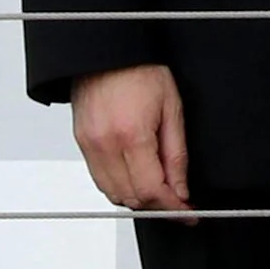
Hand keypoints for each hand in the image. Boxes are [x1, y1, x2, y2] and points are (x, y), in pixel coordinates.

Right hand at [72, 63, 190, 222]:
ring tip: (162, 191)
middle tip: (180, 204)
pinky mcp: (81, 144)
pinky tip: (138, 178)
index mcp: (131, 136)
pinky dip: (119, 186)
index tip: (188, 214)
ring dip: (138, 198)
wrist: (107, 54)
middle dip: (158, 206)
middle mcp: (105, 145)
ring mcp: (89, 146)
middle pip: (130, 197)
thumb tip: (181, 188)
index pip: (150, 190)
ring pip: (112, 193)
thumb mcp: (173, 109)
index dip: (172, 208)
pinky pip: (99, 179)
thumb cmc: (142, 72)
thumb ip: (177, 153)